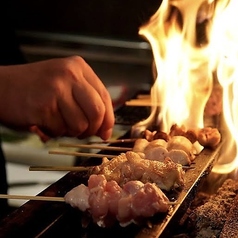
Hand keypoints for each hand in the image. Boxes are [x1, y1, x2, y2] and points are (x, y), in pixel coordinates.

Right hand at [0, 56, 114, 140]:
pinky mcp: (43, 106)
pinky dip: (54, 132)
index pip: (105, 97)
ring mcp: (56, 89)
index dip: (108, 119)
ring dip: (71, 132)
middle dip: (92, 129)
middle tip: (82, 132)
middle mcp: (70, 74)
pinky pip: (60, 130)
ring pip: (81, 125)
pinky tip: (44, 121)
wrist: (0, 86)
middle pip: (98, 112)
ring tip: (58, 122)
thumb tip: (105, 131)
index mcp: (78, 67)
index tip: (105, 132)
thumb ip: (87, 103)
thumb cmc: (35, 88)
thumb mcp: (65, 85)